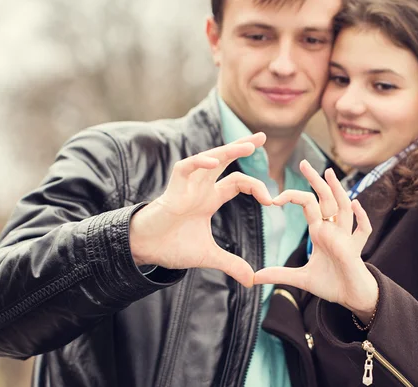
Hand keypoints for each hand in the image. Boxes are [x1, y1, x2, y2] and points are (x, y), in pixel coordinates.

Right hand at [130, 132, 271, 287]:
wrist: (146, 251)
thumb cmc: (171, 247)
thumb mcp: (208, 256)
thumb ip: (231, 264)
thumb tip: (252, 280)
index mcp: (209, 199)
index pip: (237, 181)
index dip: (256, 186)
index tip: (271, 202)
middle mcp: (200, 187)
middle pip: (225, 159)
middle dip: (243, 146)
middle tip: (262, 136)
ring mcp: (187, 185)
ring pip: (209, 158)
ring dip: (229, 150)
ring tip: (250, 145)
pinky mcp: (173, 188)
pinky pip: (186, 167)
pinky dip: (199, 162)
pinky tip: (215, 161)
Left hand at [254, 160, 378, 319]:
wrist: (352, 297)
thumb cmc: (331, 283)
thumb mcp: (301, 279)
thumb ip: (280, 275)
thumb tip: (255, 277)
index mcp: (320, 231)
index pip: (307, 204)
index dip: (292, 197)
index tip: (274, 199)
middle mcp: (334, 229)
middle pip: (326, 199)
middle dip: (316, 181)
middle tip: (304, 163)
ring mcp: (346, 238)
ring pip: (344, 208)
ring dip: (338, 190)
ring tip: (329, 173)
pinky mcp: (355, 250)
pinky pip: (362, 231)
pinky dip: (361, 218)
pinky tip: (356, 205)